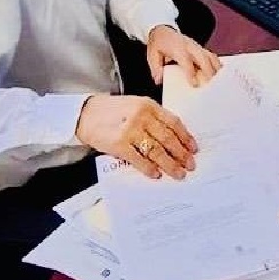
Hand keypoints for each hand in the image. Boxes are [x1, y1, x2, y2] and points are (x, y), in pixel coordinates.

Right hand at [76, 94, 197, 179]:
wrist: (85, 114)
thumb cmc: (112, 112)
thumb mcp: (136, 106)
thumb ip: (154, 118)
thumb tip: (174, 140)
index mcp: (149, 105)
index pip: (174, 122)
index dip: (186, 137)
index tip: (193, 149)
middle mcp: (141, 116)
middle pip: (168, 138)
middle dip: (181, 154)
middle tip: (189, 165)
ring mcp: (130, 130)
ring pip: (156, 150)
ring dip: (169, 164)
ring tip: (177, 173)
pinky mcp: (118, 144)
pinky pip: (138, 159)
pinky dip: (148, 168)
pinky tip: (155, 173)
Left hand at [147, 25, 221, 86]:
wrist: (163, 30)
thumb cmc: (159, 44)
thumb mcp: (152, 55)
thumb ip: (156, 68)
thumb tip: (159, 80)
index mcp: (177, 48)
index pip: (186, 61)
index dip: (190, 73)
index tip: (194, 84)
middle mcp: (189, 46)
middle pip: (203, 58)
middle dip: (209, 72)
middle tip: (211, 86)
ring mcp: (197, 47)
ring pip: (211, 56)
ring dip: (216, 69)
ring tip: (219, 81)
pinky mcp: (201, 49)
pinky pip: (212, 56)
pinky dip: (217, 65)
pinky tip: (220, 74)